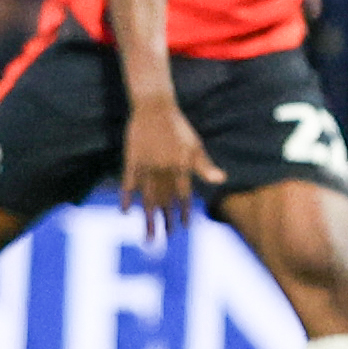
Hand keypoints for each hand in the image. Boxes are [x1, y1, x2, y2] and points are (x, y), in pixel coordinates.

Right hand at [121, 96, 223, 238]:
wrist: (154, 109)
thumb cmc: (178, 128)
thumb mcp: (195, 145)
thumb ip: (204, 165)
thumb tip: (222, 179)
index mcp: (180, 167)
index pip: (183, 196)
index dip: (183, 212)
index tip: (184, 228)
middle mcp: (163, 170)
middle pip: (165, 202)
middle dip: (166, 222)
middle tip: (167, 239)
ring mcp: (145, 167)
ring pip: (147, 198)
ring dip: (148, 218)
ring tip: (149, 237)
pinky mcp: (131, 161)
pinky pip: (127, 184)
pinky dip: (126, 198)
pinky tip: (125, 212)